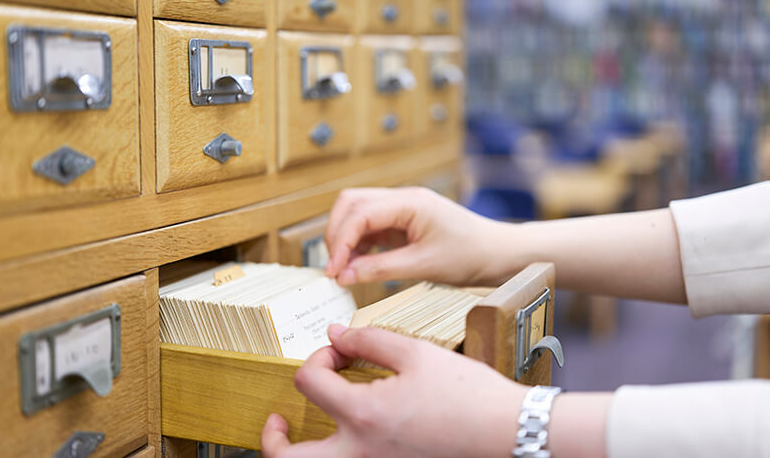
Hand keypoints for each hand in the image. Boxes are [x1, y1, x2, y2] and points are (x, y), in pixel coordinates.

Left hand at [261, 324, 526, 457]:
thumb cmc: (467, 394)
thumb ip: (368, 340)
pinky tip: (343, 437)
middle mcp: (359, 454)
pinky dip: (332, 456)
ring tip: (296, 437)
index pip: (308, 382)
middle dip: (272, 439)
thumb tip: (334, 336)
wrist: (508, 435)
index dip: (318, 357)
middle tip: (276, 420)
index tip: (339, 352)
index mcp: (362, 416)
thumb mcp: (416, 353)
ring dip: (295, 456)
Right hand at [323, 187, 519, 286]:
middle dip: (336, 234)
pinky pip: (371, 226)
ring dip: (345, 238)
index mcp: (410, 202)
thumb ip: (379, 269)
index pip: (360, 213)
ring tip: (344, 269)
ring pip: (358, 212)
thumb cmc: (469, 255)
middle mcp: (403, 198)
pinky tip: (358, 264)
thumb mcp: (423, 266)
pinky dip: (358, 243)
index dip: (340, 241)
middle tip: (334, 268)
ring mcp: (402, 208)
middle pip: (351, 204)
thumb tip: (344, 276)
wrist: (497, 254)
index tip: (333, 270)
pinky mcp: (403, 221)